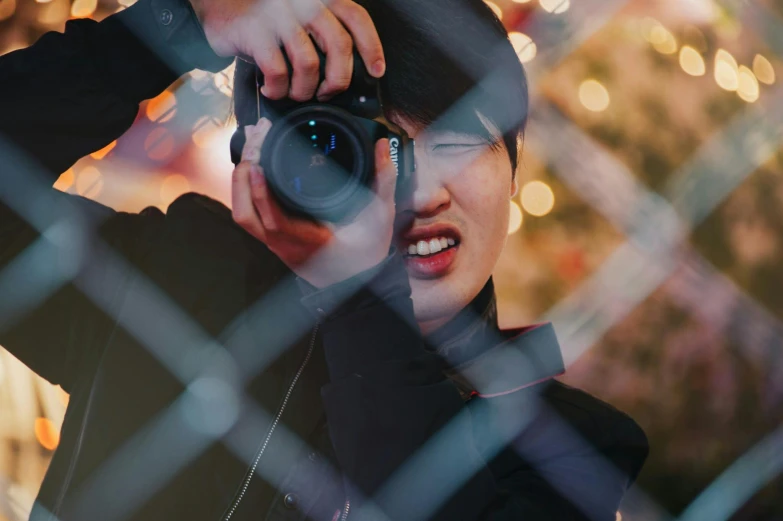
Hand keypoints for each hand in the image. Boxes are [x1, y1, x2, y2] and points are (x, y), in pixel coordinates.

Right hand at [189, 0, 384, 100]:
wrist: (217, 2)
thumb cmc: (263, 16)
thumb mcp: (298, 16)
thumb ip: (321, 33)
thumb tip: (343, 73)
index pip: (356, 18)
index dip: (372, 47)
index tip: (376, 71)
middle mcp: (304, 2)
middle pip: (340, 45)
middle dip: (339, 80)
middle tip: (327, 93)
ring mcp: (279, 15)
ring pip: (310, 64)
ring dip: (304, 90)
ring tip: (294, 93)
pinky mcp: (255, 31)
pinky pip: (278, 72)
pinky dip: (278, 89)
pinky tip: (272, 89)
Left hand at [231, 119, 396, 288]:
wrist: (358, 282)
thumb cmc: (367, 253)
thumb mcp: (381, 217)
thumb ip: (383, 180)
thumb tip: (381, 147)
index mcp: (310, 241)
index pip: (275, 221)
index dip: (262, 194)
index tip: (258, 165)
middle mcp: (286, 245)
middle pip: (246, 216)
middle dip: (242, 180)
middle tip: (253, 147)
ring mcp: (277, 244)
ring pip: (243, 216)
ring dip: (241, 185)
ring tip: (252, 155)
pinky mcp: (275, 241)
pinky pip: (251, 217)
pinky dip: (248, 193)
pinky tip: (256, 173)